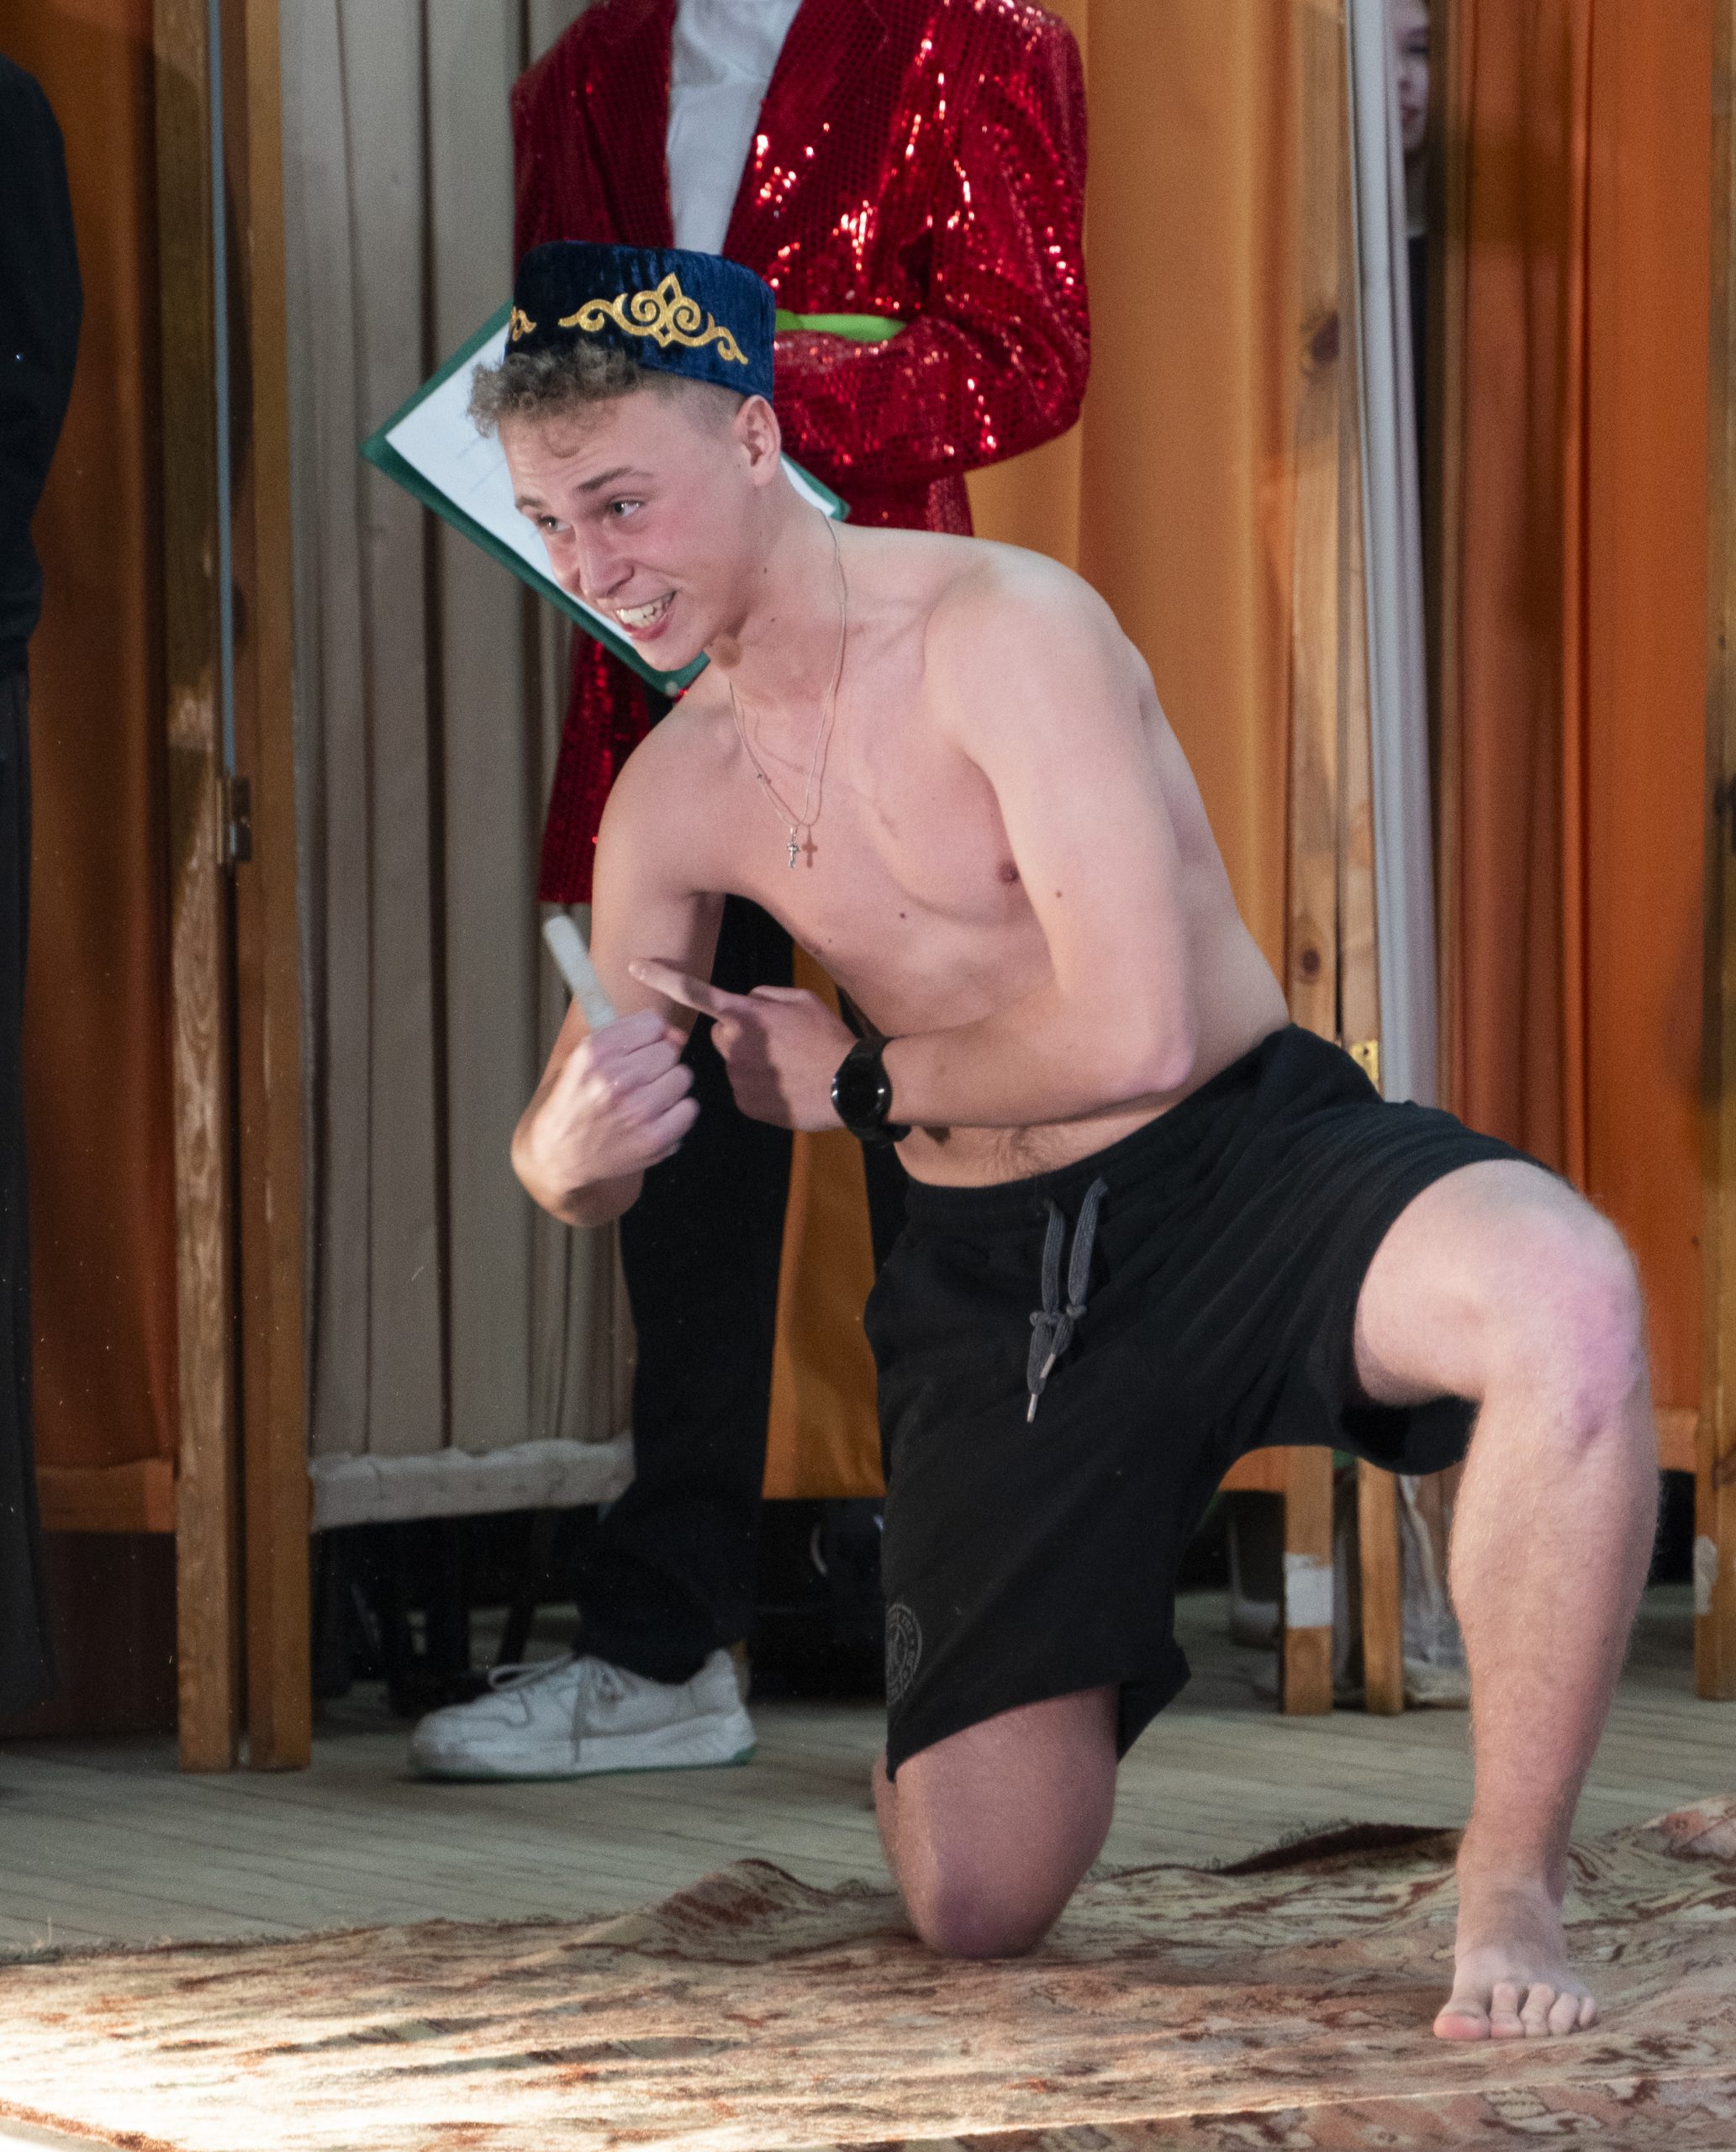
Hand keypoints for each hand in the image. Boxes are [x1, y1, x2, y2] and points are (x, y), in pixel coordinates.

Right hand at [512, 1006, 696, 1218]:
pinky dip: (677, 1113)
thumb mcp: (585, 1056)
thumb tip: (676, 1034)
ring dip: (669, 1086)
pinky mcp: (653, 1138)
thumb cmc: (577, 1101)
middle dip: (658, 1062)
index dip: (650, 1036)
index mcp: (597, 1052)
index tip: (640, 1050)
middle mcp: (616, 1079)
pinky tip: (656, 1117)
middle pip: (669, 1051)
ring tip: (645, 1099)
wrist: (560, 1154)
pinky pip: (689, 1109)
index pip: (653, 1024)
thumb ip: (628, 1033)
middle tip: (638, 1081)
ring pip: (682, 1077)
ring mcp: (637, 1110)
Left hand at [628, 960, 854, 1130]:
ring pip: (732, 1064)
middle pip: (720, 1035)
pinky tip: (785, 1088)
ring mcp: (738, 1076)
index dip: (663, 977)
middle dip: (738, 1036)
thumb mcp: (802, 1001)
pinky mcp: (745, 1102)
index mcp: (747, 1014)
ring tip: (787, 1068)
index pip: (696, 991)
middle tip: (776, 1044)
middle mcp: (735, 1044)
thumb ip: (765, 996)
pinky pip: (742, 1090)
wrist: (850, 1085)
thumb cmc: (829, 1038)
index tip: (635, 966)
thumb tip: (745, 1002)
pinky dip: (759, 1088)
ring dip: (751, 1064)